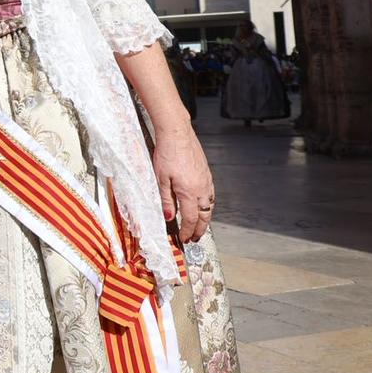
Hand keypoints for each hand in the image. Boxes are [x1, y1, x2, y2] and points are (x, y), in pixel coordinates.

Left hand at [150, 125, 214, 241]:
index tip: (185, 238)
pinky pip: (211, 195)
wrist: (177, 134)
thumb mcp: (160, 179)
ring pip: (210, 206)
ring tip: (200, 226)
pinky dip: (208, 205)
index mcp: (188, 192)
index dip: (188, 231)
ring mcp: (206, 180)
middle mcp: (201, 188)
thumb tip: (169, 218)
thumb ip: (165, 200)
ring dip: (206, 219)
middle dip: (200, 230)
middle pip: (204, 216)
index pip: (190, 219)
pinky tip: (203, 206)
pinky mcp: (207, 173)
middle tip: (195, 238)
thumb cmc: (166, 153)